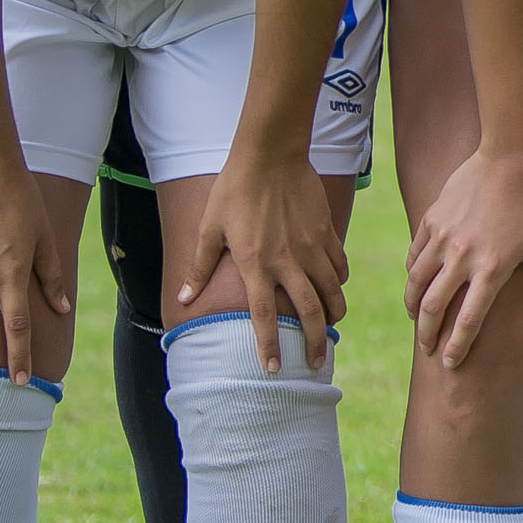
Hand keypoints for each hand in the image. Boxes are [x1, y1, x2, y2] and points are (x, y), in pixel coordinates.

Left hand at [174, 142, 347, 373]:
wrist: (271, 154)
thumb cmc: (234, 189)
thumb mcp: (209, 228)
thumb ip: (199, 266)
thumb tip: (183, 300)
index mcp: (255, 264)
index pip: (263, 315)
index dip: (269, 345)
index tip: (273, 369)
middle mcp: (287, 261)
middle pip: (310, 312)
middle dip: (316, 342)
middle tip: (316, 363)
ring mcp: (311, 247)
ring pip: (332, 292)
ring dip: (333, 315)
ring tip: (330, 327)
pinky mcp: (326, 232)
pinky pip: (339, 266)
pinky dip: (339, 282)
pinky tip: (334, 287)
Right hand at [403, 144, 522, 367]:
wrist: (513, 157)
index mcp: (493, 269)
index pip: (469, 321)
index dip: (457, 347)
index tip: (450, 363)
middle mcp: (462, 257)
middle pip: (434, 308)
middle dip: (428, 335)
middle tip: (427, 349)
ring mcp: (443, 238)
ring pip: (416, 283)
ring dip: (414, 307)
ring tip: (417, 321)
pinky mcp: (431, 220)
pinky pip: (415, 256)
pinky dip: (413, 275)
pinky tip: (418, 284)